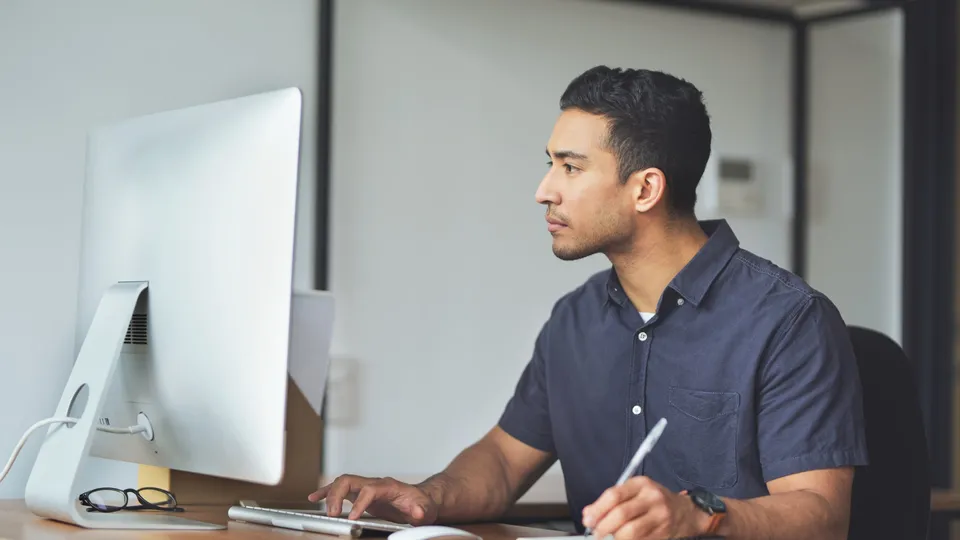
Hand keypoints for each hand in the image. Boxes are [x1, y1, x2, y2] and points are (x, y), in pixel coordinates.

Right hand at [308, 475, 437, 525]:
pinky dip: (326, 492)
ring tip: (321, 508)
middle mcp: (374, 483)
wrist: (422, 499)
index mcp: (388, 486)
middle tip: (333, 514)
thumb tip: (417, 512)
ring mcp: (366, 487)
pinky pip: (340, 489)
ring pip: (342, 483)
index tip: (353, 517)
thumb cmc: (422, 504)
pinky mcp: (360, 494)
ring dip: (329, 494)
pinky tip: (315, 498)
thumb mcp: (425, 509)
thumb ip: (421, 510)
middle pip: (350, 480)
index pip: (370, 489)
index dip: (360, 502)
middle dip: (338, 495)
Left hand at [581, 477, 708, 539]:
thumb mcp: (635, 492)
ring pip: (631, 531)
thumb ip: (611, 500)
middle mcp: (652, 498)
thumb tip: (588, 514)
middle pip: (622, 514)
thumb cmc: (654, 501)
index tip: (588, 520)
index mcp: (641, 484)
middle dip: (603, 527)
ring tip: (608, 539)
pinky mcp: (664, 533)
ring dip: (614, 538)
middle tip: (596, 533)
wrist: (686, 512)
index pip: (614, 495)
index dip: (598, 509)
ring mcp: (660, 516)